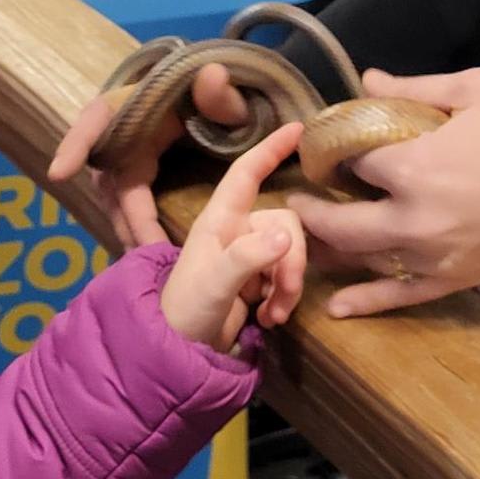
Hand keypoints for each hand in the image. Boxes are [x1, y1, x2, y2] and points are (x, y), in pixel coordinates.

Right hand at [49, 63, 250, 249]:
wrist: (203, 108)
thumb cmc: (205, 97)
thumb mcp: (219, 95)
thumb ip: (219, 92)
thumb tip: (214, 76)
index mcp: (130, 108)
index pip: (96, 120)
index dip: (76, 144)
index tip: (59, 172)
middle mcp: (115, 140)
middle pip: (111, 183)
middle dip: (128, 219)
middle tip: (151, 254)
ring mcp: (119, 166)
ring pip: (117, 204)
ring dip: (132, 234)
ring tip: (157, 270)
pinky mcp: (128, 186)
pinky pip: (127, 212)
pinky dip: (138, 234)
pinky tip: (159, 259)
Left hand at [159, 123, 309, 349]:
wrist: (180, 351)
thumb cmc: (185, 310)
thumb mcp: (214, 284)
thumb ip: (247, 258)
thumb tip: (286, 237)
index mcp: (219, 220)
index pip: (247, 173)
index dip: (270, 148)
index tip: (299, 127)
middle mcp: (236, 231)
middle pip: (285, 224)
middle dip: (292, 261)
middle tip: (283, 295)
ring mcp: (248, 256)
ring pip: (291, 253)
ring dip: (289, 285)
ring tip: (274, 315)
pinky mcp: (258, 281)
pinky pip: (287, 276)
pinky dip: (284, 298)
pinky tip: (271, 319)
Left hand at [288, 68, 479, 316]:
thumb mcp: (474, 90)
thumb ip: (413, 88)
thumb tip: (366, 80)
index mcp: (416, 165)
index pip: (350, 163)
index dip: (332, 154)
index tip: (324, 148)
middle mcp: (416, 218)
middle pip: (342, 223)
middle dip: (313, 211)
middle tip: (299, 198)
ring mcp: (437, 255)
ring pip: (366, 260)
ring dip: (331, 252)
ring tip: (306, 240)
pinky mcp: (461, 279)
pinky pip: (405, 297)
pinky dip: (369, 303)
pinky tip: (338, 307)